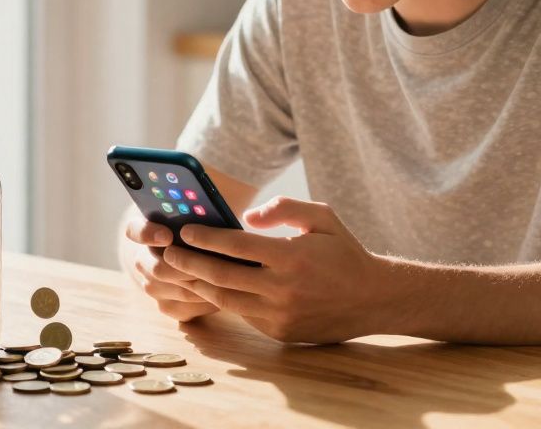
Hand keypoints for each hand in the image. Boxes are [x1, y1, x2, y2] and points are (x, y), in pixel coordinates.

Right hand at [123, 214, 220, 321]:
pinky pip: (182, 308)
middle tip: (208, 263)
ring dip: (198, 285)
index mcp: (145, 228)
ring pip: (173, 291)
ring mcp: (152, 285)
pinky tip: (225, 293)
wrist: (193, 251)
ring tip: (226, 279)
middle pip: (157, 268)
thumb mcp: (199, 210)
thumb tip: (217, 206)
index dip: (149, 234)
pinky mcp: (166, 305)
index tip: (168, 235)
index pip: (135, 230)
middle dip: (184, 267)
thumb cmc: (201, 224)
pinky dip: (203, 302)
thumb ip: (202, 207)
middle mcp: (143, 259)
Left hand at [162, 196, 391, 343]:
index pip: (236, 246)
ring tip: (178, 271)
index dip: (206, 237)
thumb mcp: (322, 217)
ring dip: (198, 285)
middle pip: (222, 276)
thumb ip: (284, 208)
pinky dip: (222, 300)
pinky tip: (207, 287)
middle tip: (168, 252)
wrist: (373, 299)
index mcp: (291, 257)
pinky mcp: (279, 332)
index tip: (184, 230)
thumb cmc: (344, 252)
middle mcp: (283, 289)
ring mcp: (279, 315)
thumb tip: (249, 217)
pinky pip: (243, 314)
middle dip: (189, 263)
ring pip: (226, 300)